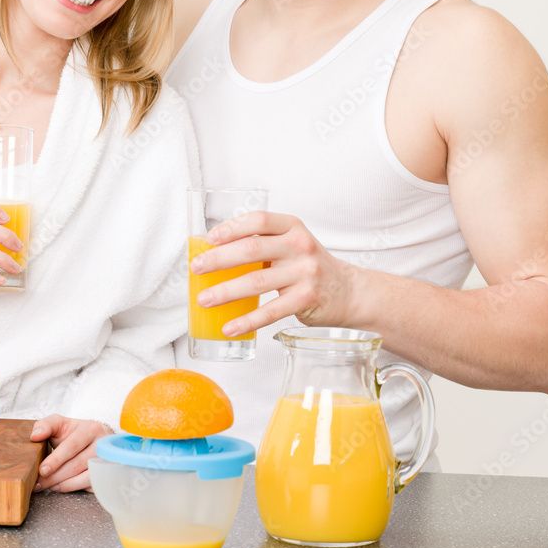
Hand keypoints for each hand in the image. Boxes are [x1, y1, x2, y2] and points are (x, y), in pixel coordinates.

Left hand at [30, 415, 112, 492]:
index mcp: (90, 429)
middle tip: (38, 483)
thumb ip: (45, 425)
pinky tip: (59, 486)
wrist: (98, 438)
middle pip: (76, 464)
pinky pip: (89, 485)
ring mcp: (106, 461)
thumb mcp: (60, 423)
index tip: (42, 470)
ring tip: (47, 485)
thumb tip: (34, 436)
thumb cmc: (75, 432)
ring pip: (83, 477)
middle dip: (55, 476)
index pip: (72, 446)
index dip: (56, 460)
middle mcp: (101, 445)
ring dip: (62, 484)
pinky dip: (72, 487)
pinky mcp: (106, 473)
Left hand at [191, 212, 363, 333]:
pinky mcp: (306, 299)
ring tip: (204, 299)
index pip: (259, 221)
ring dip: (225, 291)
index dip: (232, 227)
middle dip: (218, 260)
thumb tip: (216, 254)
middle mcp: (300, 246)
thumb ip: (265, 245)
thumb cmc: (311, 267)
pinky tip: (229, 326)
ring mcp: (305, 273)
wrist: (350, 291)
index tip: (209, 238)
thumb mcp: (293, 246)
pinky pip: (270, 311)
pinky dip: (247, 321)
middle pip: (251, 250)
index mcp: (293, 228)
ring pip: (256, 282)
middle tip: (196, 268)